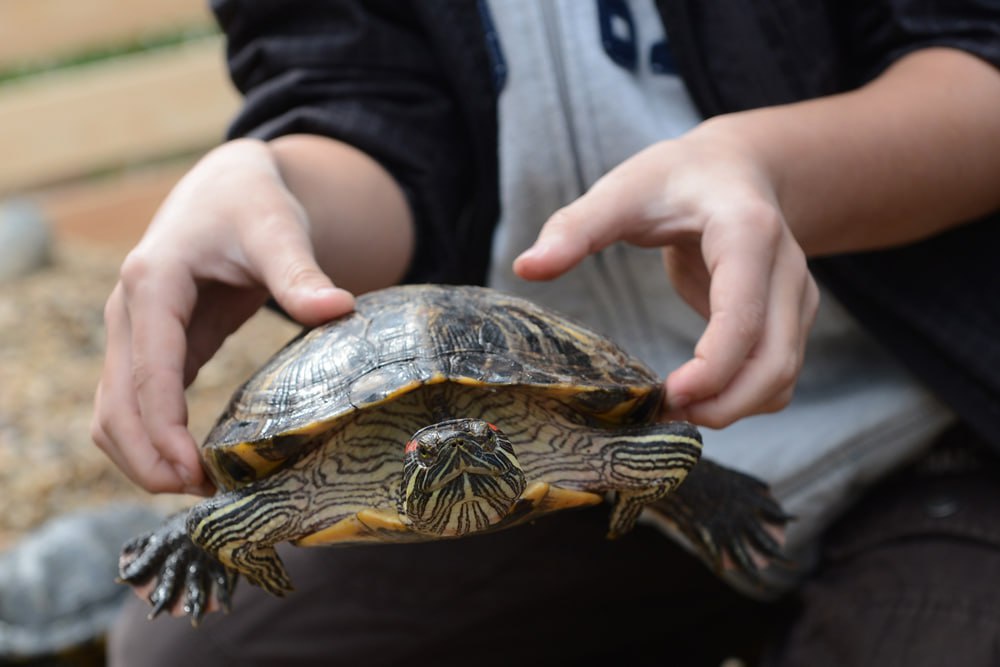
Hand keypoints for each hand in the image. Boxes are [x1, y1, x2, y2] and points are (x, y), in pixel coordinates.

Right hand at [91, 139, 354, 494]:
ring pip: (113, 412)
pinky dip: (153, 440)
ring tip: (198, 489)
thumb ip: (300, 272)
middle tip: (201, 495)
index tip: (194, 473)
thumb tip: (340, 310)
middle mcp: (129, 311)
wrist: (228, 187)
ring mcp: (134, 332)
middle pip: (115, 403)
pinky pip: (136, 405)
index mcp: (153, 281)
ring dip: (143, 457)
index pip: (149, 369)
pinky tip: (194, 465)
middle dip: (148, 458)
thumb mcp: (277, 228)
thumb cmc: (252, 203)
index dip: (164, 428)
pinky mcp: (153, 348)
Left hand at [514, 124, 819, 428]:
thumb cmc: (674, 179)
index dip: (713, 368)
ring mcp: (797, 296)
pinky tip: (700, 396)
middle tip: (665, 413)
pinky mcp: (791, 317)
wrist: (732, 170)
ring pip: (783, 375)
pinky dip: (746, 398)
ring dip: (736, 407)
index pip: (744, 315)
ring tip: (675, 408)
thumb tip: (526, 266)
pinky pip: (779, 374)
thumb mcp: (623, 190)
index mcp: (747, 233)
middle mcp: (786, 268)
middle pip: (774, 360)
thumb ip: (577, 227)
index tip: (669, 395)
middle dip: (725, 403)